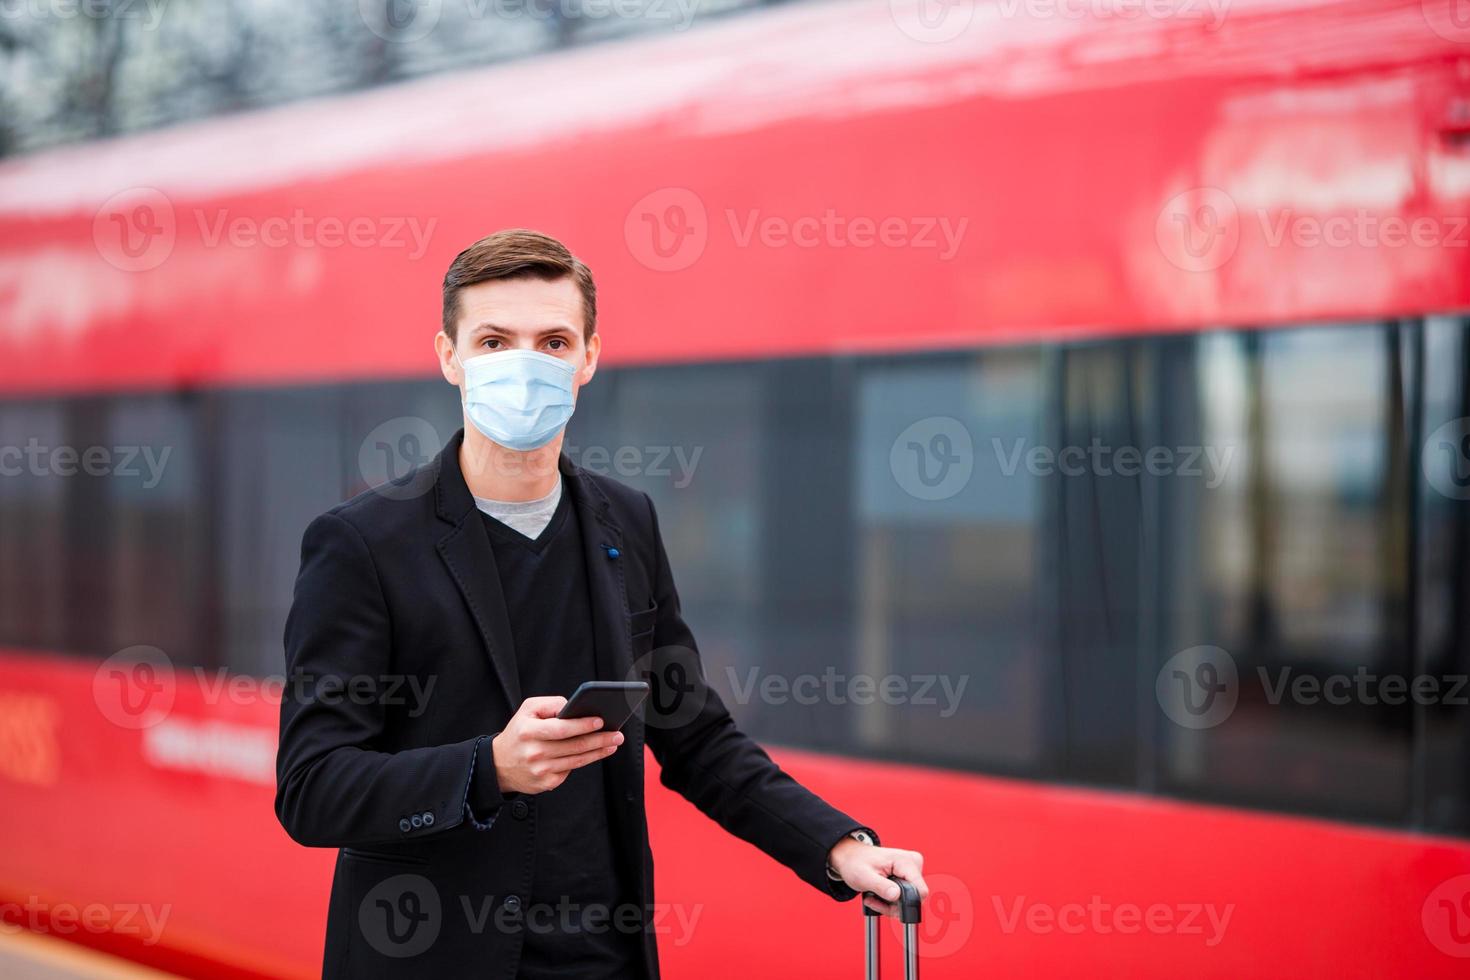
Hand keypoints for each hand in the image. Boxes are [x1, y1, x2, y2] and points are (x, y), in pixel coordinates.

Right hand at [492, 696, 622, 794]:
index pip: (561, 729)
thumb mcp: (527, 710)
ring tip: (613, 743)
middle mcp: (534, 752)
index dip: (582, 725)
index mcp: (529, 731)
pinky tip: (596, 754)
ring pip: (576, 760)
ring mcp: (540, 770)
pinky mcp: (545, 783)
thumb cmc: (519, 732)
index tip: (601, 721)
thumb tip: (574, 708)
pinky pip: (570, 770)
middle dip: (599, 740)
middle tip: (617, 735)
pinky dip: (583, 761)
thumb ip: (551, 704)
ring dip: (598, 752)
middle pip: (574, 746)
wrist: (499, 764)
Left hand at [827, 838, 927, 917]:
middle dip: (893, 905)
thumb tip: (896, 895)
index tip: (885, 902)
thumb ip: (881, 886)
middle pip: (914, 898)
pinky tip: (879, 896)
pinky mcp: (908, 876)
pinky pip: (905, 897)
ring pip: (909, 900)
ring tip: (874, 897)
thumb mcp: (864, 876)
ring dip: (890, 905)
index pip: (920, 891)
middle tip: (875, 900)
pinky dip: (891, 901)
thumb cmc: (856, 862)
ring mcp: (912, 870)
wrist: (852, 857)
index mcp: (905, 861)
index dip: (904, 903)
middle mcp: (913, 863)